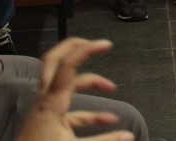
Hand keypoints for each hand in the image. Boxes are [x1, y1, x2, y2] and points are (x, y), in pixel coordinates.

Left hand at [17, 37, 133, 140]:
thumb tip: (129, 136)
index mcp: (51, 102)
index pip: (67, 65)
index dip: (86, 50)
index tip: (106, 45)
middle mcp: (46, 100)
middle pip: (54, 62)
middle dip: (75, 48)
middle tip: (95, 44)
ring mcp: (46, 110)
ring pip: (66, 85)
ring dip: (90, 83)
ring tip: (111, 87)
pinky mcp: (48, 122)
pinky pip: (71, 108)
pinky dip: (89, 111)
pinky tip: (106, 120)